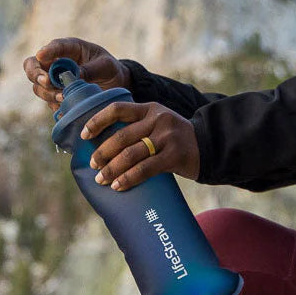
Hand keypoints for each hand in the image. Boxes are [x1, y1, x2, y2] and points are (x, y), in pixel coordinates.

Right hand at [22, 37, 132, 110]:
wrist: (114, 86)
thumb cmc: (110, 70)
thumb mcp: (106, 66)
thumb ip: (91, 69)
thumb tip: (75, 76)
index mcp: (70, 49)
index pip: (55, 46)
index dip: (47, 51)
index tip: (41, 55)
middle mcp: (56, 63)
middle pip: (32, 66)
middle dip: (36, 74)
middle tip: (47, 82)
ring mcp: (54, 81)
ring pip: (38, 87)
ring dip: (47, 93)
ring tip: (63, 97)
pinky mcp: (56, 97)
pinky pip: (49, 102)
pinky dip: (55, 105)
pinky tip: (65, 107)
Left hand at [84, 101, 200, 186]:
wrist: (210, 146)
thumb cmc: (177, 138)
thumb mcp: (159, 123)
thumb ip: (139, 128)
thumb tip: (105, 147)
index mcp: (150, 108)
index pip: (118, 109)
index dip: (97, 121)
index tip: (84, 135)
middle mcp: (158, 119)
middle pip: (121, 136)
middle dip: (103, 152)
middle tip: (93, 165)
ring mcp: (167, 137)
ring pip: (131, 154)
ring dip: (112, 169)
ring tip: (102, 179)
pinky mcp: (174, 155)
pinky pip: (145, 169)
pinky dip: (128, 178)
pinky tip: (118, 185)